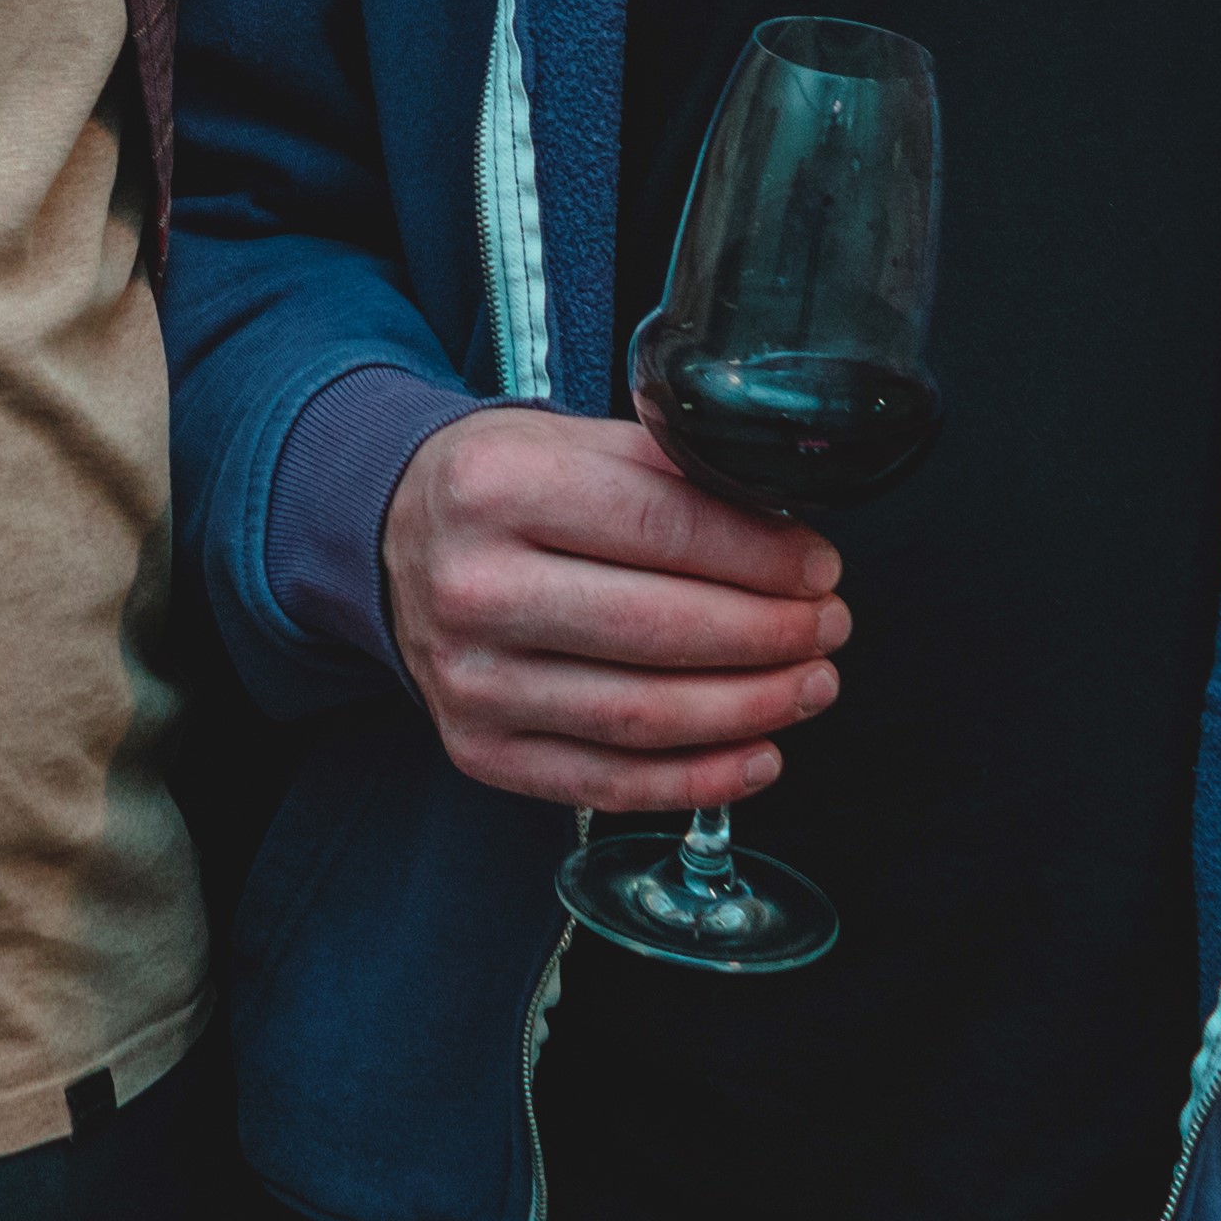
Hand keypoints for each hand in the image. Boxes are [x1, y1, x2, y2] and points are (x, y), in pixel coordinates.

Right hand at [377, 409, 848, 811]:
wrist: (392, 541)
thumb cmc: (498, 490)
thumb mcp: (566, 439)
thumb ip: (668, 467)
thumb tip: (784, 521)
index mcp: (493, 487)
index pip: (660, 528)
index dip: (761, 557)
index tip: (818, 568)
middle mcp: (470, 586)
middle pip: (659, 629)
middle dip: (771, 634)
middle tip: (827, 627)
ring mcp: (468, 678)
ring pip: (643, 715)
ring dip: (751, 708)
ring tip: (808, 685)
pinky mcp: (476, 748)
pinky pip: (609, 781)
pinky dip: (700, 780)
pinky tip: (756, 754)